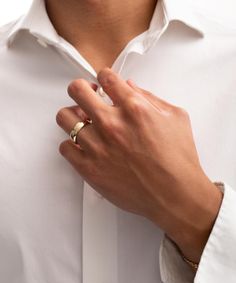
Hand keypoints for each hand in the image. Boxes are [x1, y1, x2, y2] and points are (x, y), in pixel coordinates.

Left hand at [56, 68, 221, 262]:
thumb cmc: (178, 161)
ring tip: (82, 122)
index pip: (106, 77)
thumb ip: (150, 98)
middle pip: (77, 90)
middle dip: (81, 88)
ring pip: (65, 118)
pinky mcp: (89, 168)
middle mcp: (112, 124)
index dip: (103, 77)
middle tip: (86, 96)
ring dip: (73, 116)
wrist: (175, 195)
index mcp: (134, 108)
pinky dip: (71, 144)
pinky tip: (83, 146)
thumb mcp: (175, 118)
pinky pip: (64, 148)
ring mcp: (97, 146)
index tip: (103, 83)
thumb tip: (130, 88)